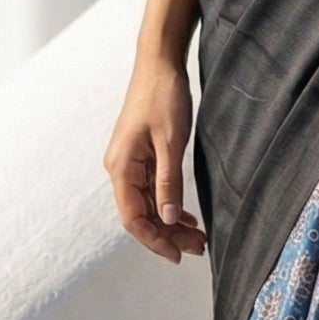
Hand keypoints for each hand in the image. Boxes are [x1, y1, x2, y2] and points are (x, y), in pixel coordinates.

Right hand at [104, 57, 206, 263]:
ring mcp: (128, 162)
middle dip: (167, 235)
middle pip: (140, 214)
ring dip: (170, 222)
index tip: (179, 255)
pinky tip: (185, 217)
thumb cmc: (164, 97)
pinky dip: (168, 204)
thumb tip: (168, 220)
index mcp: (121, 167)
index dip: (155, 240)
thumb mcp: (171, 142)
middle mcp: (119, 168)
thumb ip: (168, 182)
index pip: (133, 217)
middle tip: (199, 249)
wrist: (158, 63)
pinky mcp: (139, 155)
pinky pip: (150, 189)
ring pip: (147, 203)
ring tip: (197, 238)